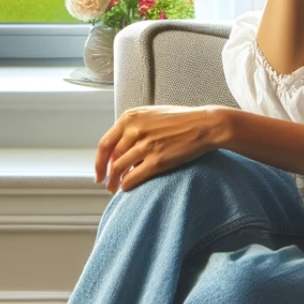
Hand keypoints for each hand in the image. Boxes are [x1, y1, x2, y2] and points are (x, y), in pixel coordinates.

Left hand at [95, 105, 227, 191]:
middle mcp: (134, 130)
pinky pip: (133, 176)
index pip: (105, 143)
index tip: (98, 172)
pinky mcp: (157, 159)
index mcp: (130, 117)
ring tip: (115, 189)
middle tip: (106, 184)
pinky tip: (127, 188)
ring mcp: (145, 145)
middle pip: (111, 158)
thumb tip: (119, 147)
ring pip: (119, 168)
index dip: (98, 161)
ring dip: (115, 182)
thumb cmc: (180, 120)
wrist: (204, 124)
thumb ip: (133, 126)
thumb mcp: (150, 114)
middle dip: (106, 174)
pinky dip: (127, 185)